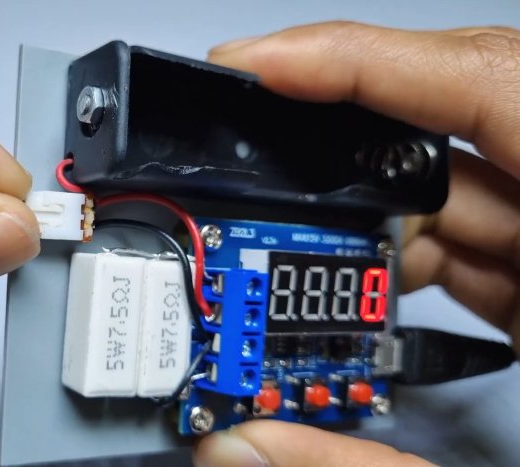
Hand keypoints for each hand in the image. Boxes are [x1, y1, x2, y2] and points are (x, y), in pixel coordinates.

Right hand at [195, 22, 519, 466]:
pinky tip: (346, 299)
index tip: (261, 66)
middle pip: (452, 135)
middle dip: (334, 156)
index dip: (364, 60)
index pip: (496, 83)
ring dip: (355, 226)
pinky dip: (396, 266)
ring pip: (447, 196)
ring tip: (273, 261)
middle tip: (246, 176)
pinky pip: (466, 246)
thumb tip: (250, 446)